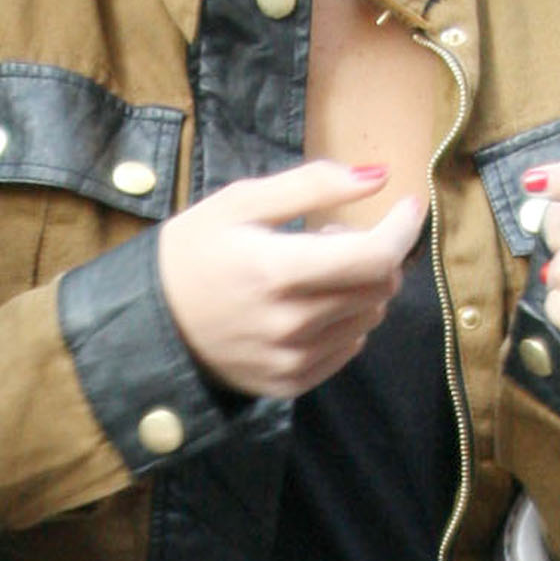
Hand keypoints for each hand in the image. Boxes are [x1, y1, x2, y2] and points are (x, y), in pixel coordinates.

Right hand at [158, 161, 427, 397]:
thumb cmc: (194, 252)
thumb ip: (312, 185)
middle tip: (333, 237)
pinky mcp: (291, 383)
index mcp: (276, 271)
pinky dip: (343, 321)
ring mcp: (292, 360)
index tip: (408, 206)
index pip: (374, 257)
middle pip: (379, 287)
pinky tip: (307, 306)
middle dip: (375, 254)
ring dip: (359, 288)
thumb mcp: (241, 202)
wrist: (151, 323)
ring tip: (313, 272)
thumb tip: (379, 177)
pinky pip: (348, 349)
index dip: (402, 229)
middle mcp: (290, 323)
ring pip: (369, 318)